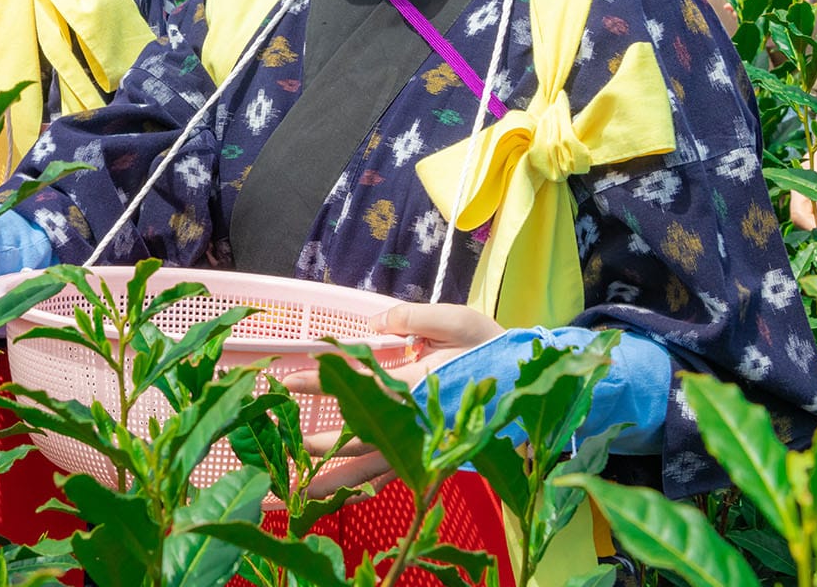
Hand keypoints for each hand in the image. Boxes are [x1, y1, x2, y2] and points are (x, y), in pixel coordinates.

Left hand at [283, 302, 504, 493]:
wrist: (531, 388)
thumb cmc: (491, 349)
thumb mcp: (457, 321)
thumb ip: (413, 317)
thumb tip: (372, 324)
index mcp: (421, 388)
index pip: (363, 386)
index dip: (325, 383)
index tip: (290, 380)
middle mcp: (418, 424)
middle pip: (361, 441)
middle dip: (320, 446)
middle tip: (284, 448)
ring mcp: (424, 446)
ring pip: (373, 470)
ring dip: (336, 483)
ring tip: (298, 494)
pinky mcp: (431, 458)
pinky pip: (391, 479)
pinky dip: (362, 491)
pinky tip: (336, 499)